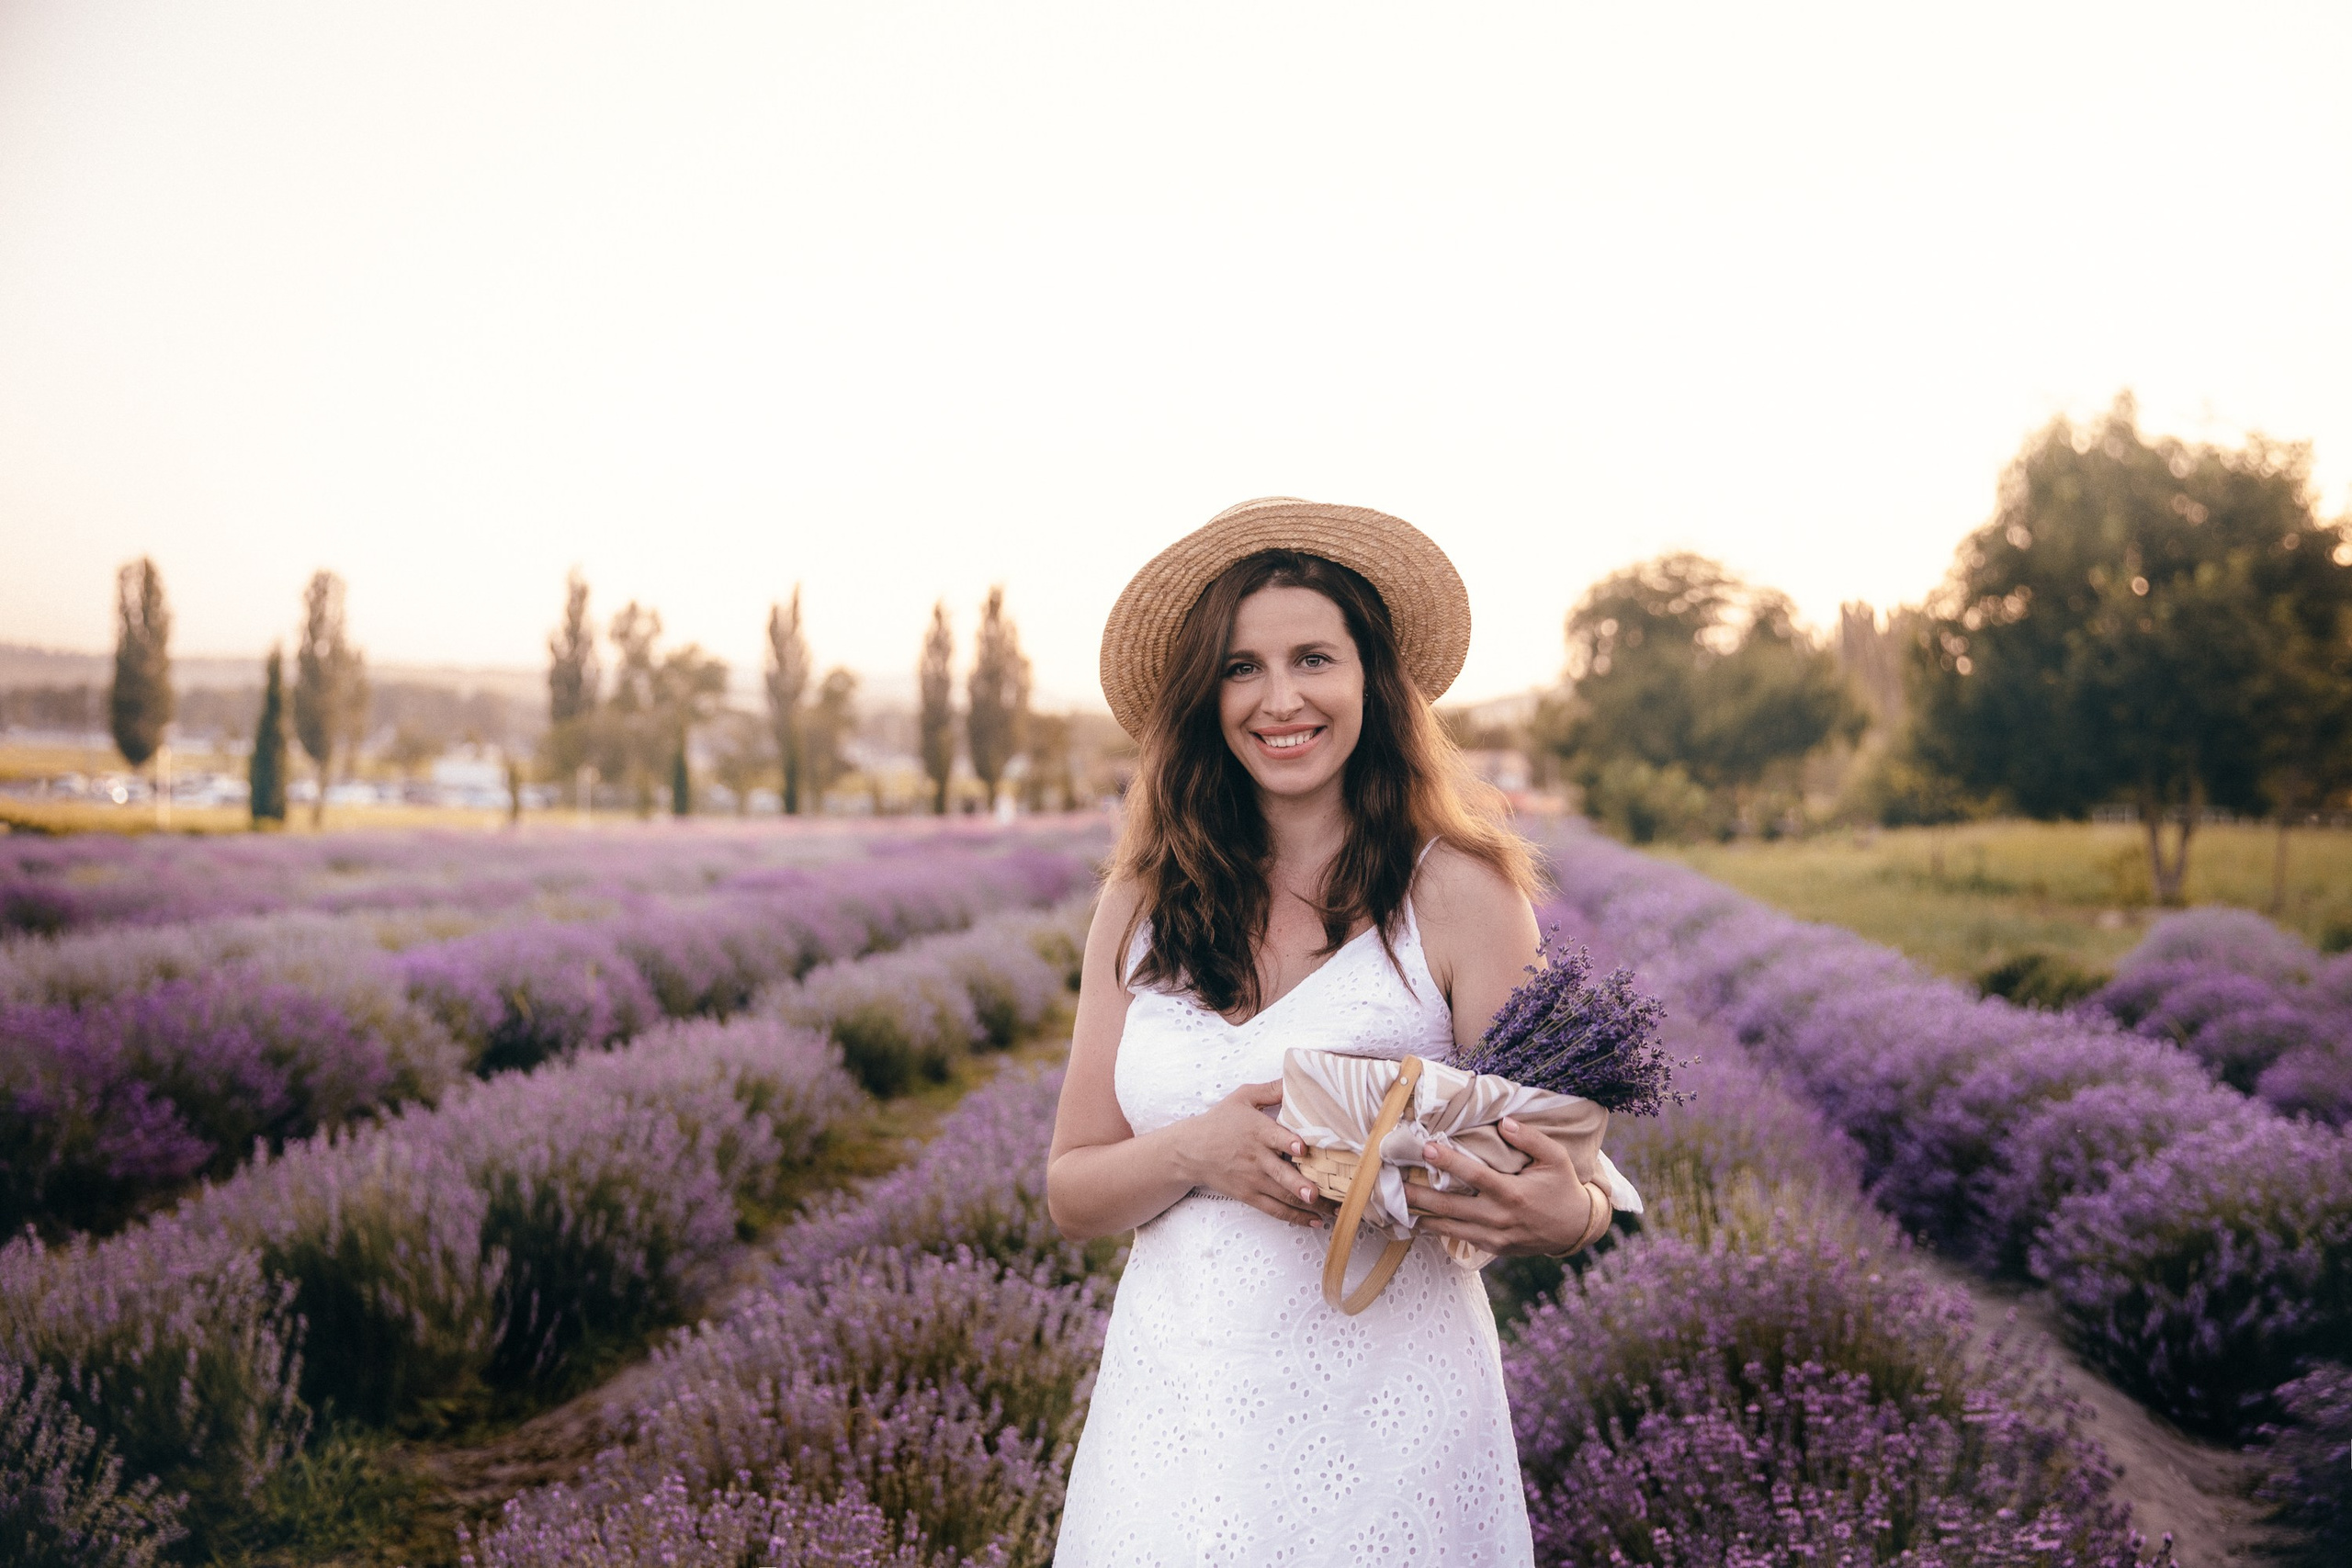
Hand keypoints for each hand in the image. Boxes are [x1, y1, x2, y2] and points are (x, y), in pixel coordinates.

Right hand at [1177, 1080, 1332, 1228]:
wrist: (1190, 1150)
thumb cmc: (1219, 1121)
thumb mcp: (1242, 1097)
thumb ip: (1271, 1090)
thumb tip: (1296, 1079)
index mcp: (1257, 1131)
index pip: (1274, 1138)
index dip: (1289, 1143)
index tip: (1303, 1149)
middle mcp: (1257, 1158)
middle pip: (1281, 1174)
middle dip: (1300, 1186)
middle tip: (1317, 1193)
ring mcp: (1253, 1180)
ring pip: (1283, 1196)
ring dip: (1308, 1205)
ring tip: (1330, 1211)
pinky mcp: (1249, 1195)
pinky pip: (1275, 1209)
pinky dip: (1295, 1217)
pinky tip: (1315, 1220)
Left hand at [1406, 1117, 1602, 1257]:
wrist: (1574, 1229)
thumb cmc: (1563, 1188)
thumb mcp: (1556, 1159)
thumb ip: (1530, 1139)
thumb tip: (1504, 1122)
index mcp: (1513, 1193)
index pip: (1474, 1175)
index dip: (1449, 1161)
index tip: (1426, 1148)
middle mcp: (1499, 1217)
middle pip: (1450, 1207)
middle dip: (1420, 1195)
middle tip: (1393, 1183)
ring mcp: (1494, 1236)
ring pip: (1449, 1227)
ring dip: (1421, 1216)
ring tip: (1396, 1204)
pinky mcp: (1491, 1247)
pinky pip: (1458, 1237)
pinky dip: (1437, 1230)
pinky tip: (1418, 1220)